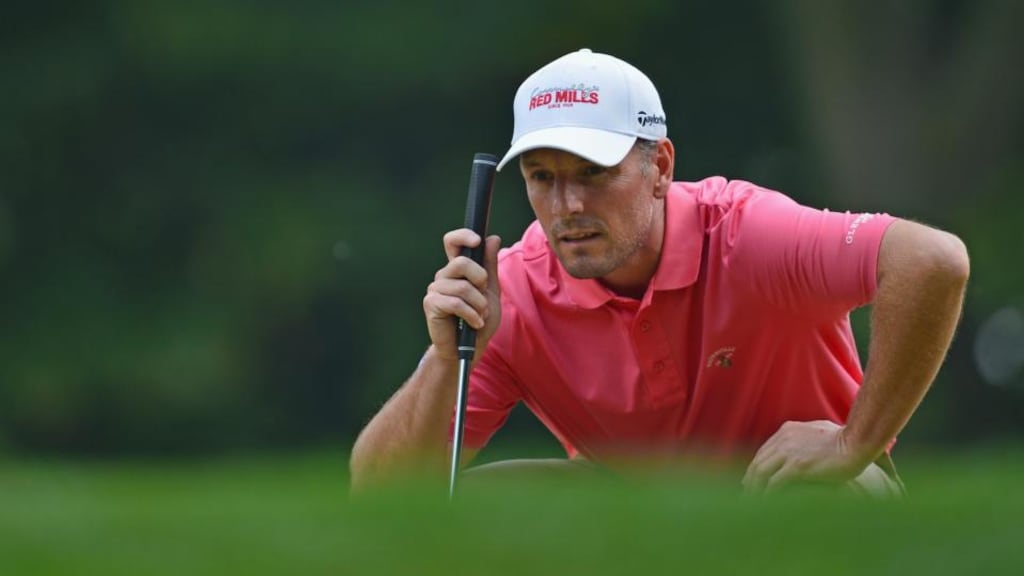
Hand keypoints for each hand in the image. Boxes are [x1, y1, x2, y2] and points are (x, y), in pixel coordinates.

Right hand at [422, 229, 501, 361]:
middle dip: (480, 280)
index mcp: (457, 270)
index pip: (452, 242)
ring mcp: (435, 289)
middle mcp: (443, 276)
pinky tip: (475, 324)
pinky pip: (456, 303)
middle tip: (484, 298)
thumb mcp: (491, 291)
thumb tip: (493, 238)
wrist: (469, 348)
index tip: (477, 241)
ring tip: (480, 316)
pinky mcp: (431, 304)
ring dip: (479, 305)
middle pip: (461, 262)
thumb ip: (490, 265)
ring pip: (462, 287)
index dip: (463, 236)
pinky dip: (471, 315)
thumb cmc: (480, 320)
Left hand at [742, 420, 869, 493]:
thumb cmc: (847, 437)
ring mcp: (788, 452)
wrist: (859, 441)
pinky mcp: (797, 466)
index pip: (764, 451)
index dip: (757, 467)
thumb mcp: (820, 429)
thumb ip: (807, 436)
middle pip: (758, 462)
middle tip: (747, 495)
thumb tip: (805, 440)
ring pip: (761, 473)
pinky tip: (767, 505)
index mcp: (787, 430)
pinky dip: (768, 495)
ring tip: (753, 504)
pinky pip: (774, 484)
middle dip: (750, 480)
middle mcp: (783, 439)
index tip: (751, 480)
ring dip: (755, 490)